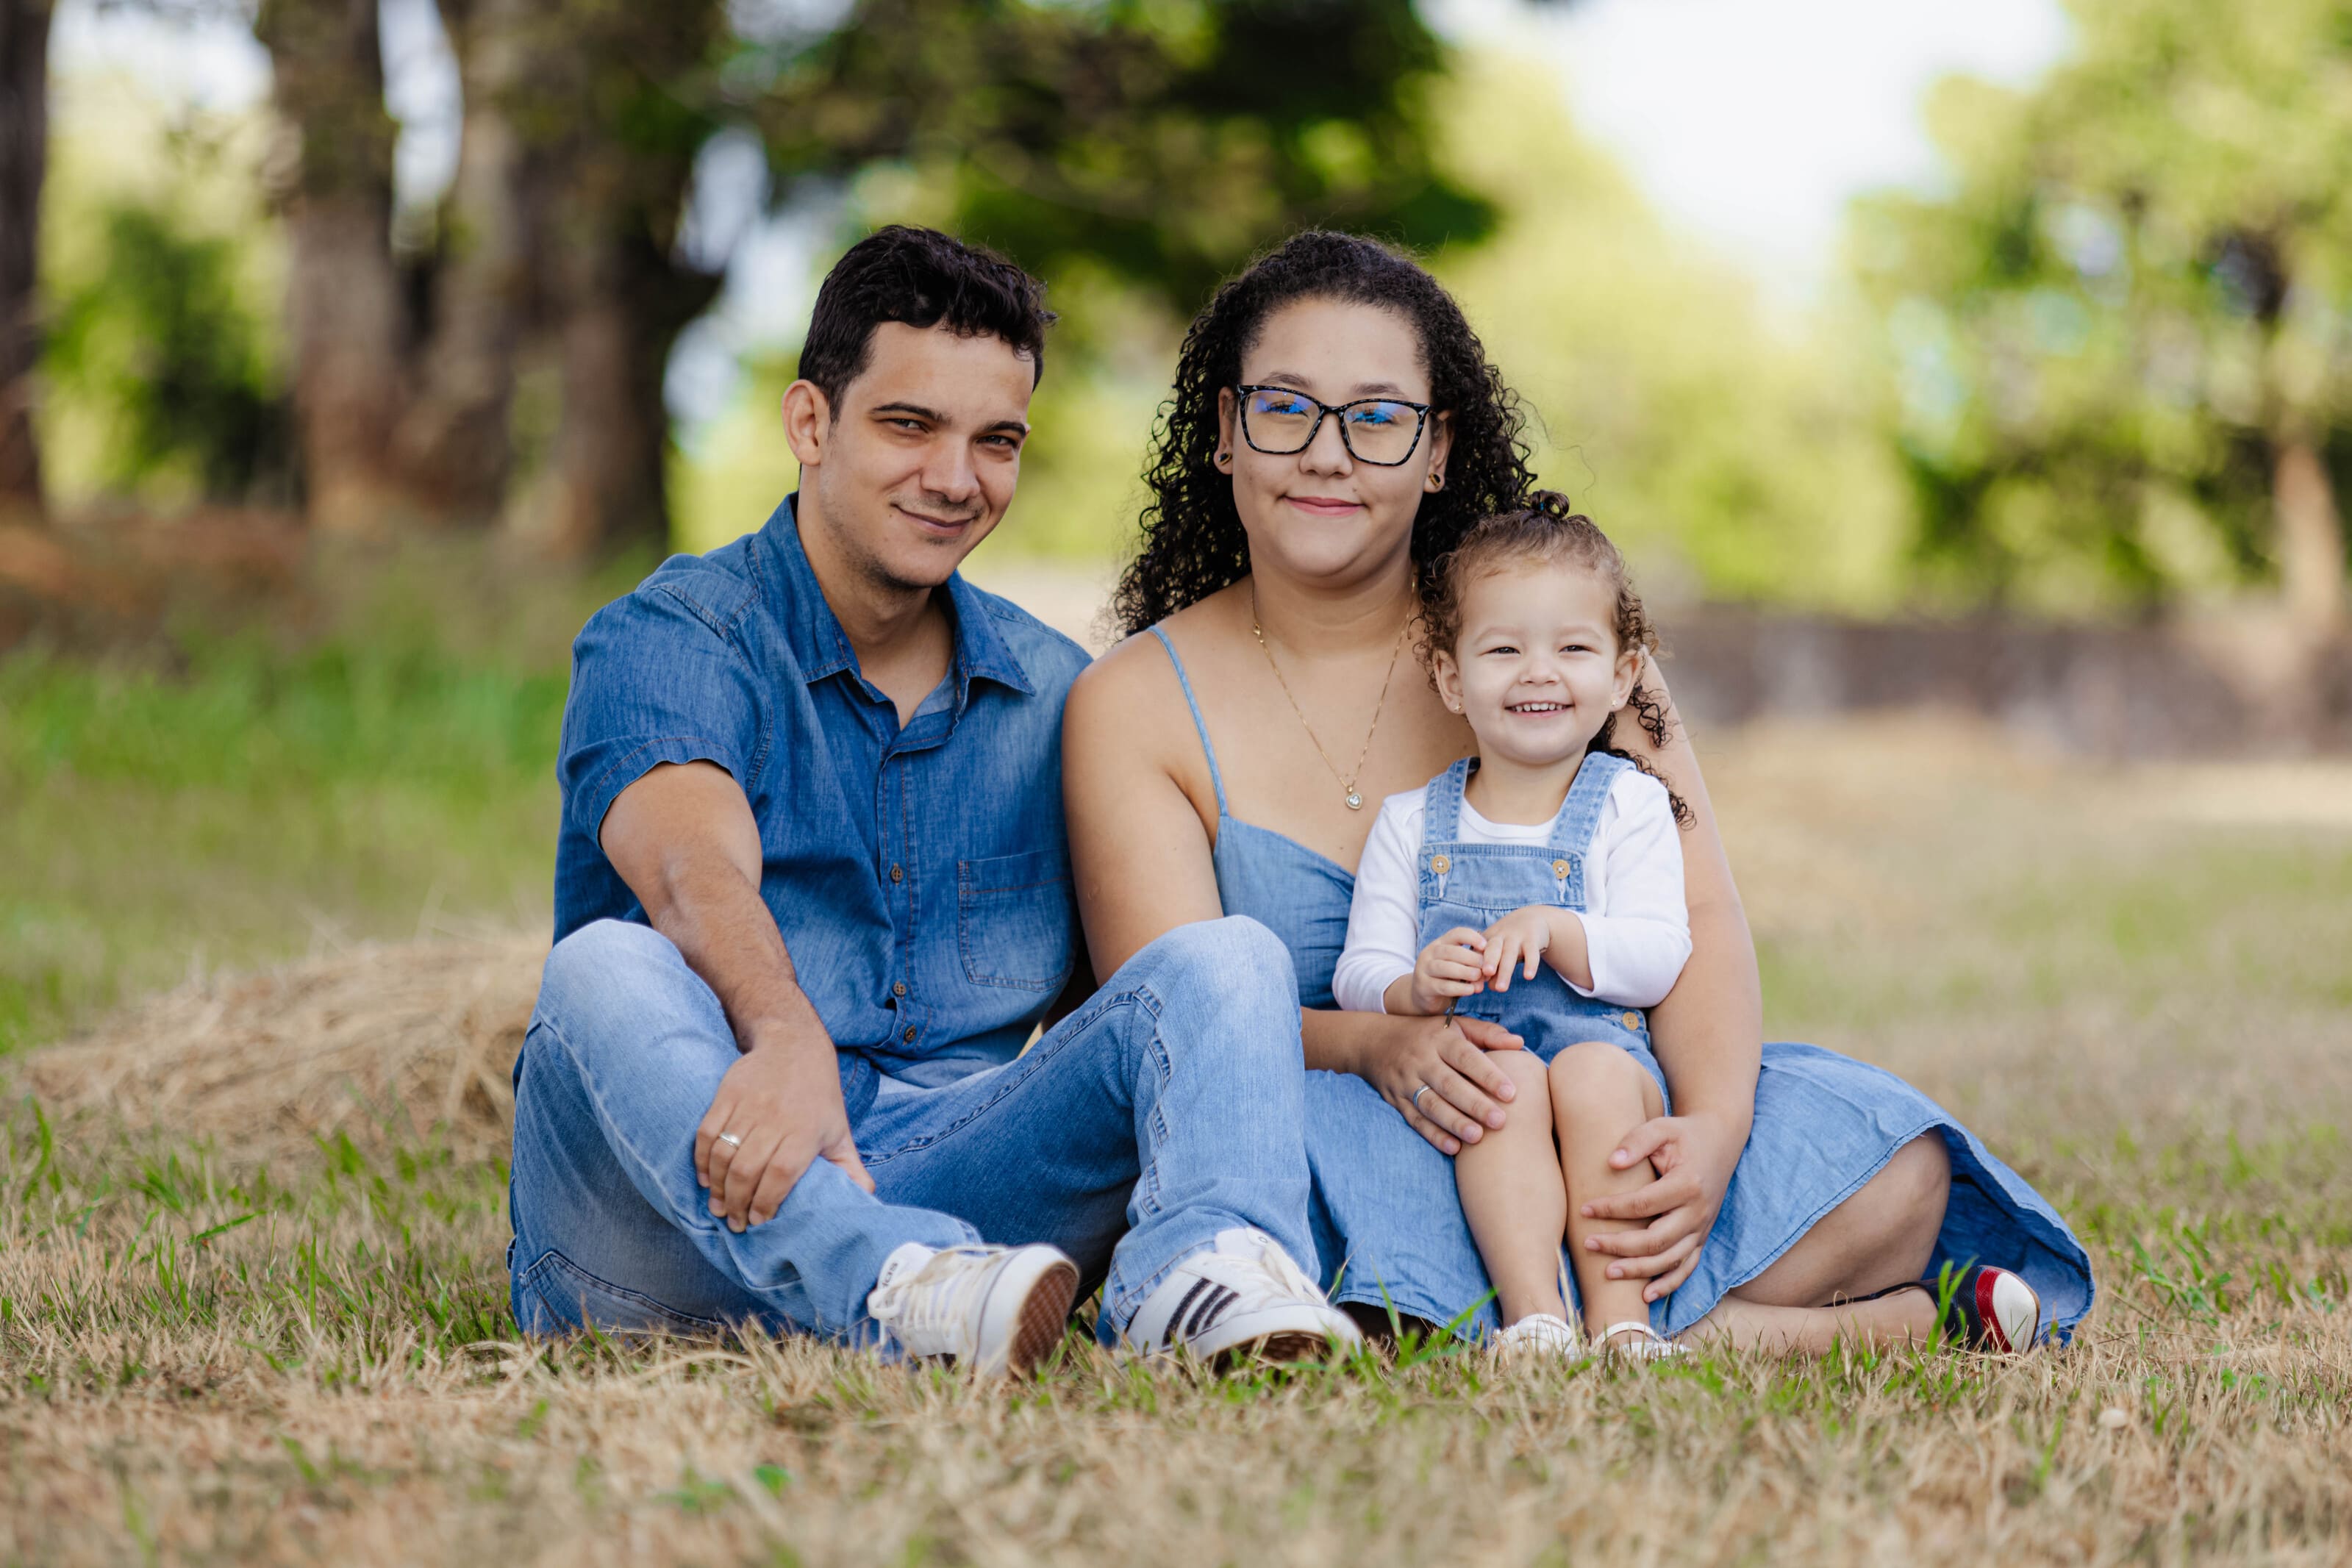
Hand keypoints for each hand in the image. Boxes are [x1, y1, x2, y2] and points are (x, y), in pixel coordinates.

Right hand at [695, 1039, 874, 1230]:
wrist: (794, 1045)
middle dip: (737, 1203)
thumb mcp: (839, 1129)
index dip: (766, 1202)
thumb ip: (850, 1166)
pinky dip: (702, 1160)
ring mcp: (749, 1106)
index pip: (780, 1175)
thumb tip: (866, 1197)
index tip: (759, 1222)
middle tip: (734, 1223)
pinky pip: (707, 1133)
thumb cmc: (818, 1096)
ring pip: (724, 1155)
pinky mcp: (727, 1095)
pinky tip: (705, 1179)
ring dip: (718, 1187)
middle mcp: (776, 1120)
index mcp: (806, 1132)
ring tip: (718, 1207)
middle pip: (747, 1170)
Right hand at [1357, 1012, 1525, 1154]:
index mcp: (1439, 1039)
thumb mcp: (1455, 1026)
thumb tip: (1519, 1043)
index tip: (1511, 1093)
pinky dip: (1433, 1135)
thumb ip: (1487, 1034)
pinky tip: (1453, 1148)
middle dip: (1475, 1104)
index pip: (1465, 1057)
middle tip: (1500, 1121)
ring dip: (1454, 1123)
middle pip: (1449, 1084)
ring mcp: (1406, 1082)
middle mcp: (1421, 1060)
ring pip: (1431, 1105)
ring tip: (1478, 1137)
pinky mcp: (1397, 1101)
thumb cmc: (1428, 1035)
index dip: (1488, 1074)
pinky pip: (1415, 1120)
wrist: (1375, 1043)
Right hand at [1409, 926, 1489, 1014]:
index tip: (1485, 946)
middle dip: (1471, 958)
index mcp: (1439, 944)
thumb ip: (1470, 961)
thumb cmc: (1446, 977)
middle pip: (1451, 951)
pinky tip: (1470, 990)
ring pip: (1445, 968)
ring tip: (1478, 977)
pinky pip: (1443, 986)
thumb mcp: (1456, 964)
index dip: (1472, 937)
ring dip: (1465, 972)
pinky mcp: (1424, 987)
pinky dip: (1459, 988)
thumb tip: (1491, 962)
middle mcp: (1429, 954)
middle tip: (1486, 967)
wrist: (1423, 996)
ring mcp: (1424, 970)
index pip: (1456, 933)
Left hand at [1480, 906, 1554, 992]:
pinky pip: (1532, 953)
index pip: (1477, 954)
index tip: (1471, 985)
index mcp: (1486, 939)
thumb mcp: (1497, 951)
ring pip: (1510, 953)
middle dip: (1488, 961)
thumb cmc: (1508, 942)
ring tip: (1501, 989)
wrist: (1531, 918)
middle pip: (1493, 949)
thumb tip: (1484, 988)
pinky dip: (1530, 964)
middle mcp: (1500, 937)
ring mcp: (1516, 937)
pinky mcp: (1532, 939)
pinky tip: (1528, 977)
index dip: (1473, 967)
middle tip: (1485, 974)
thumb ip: (1490, 970)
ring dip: (1505, 971)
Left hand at [1577, 1110, 1744, 1300]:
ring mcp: (1702, 1228)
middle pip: (1656, 1240)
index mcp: (1687, 1184)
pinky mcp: (1702, 1237)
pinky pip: (1687, 1267)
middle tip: (1588, 1243)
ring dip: (1639, 1270)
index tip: (1584, 1209)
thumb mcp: (1661, 1128)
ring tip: (1607, 1273)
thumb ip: (1636, 1141)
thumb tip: (1611, 1162)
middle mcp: (1698, 1211)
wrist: (1719, 1140)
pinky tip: (1646, 1295)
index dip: (1612, 1209)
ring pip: (1670, 1259)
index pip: (1643, 1204)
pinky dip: (1669, 1284)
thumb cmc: (1683, 1134)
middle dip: (1619, 1246)